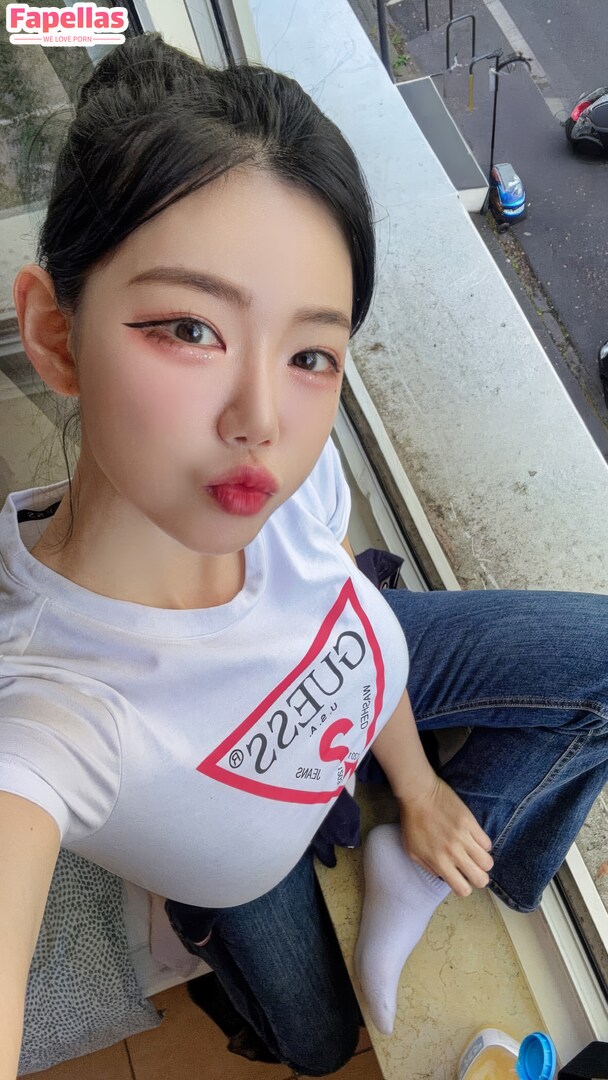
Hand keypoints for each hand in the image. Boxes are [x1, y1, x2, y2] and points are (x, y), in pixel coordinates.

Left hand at [398, 774, 493, 896]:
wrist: (419, 794)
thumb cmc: (413, 823)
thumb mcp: (412, 851)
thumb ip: (429, 868)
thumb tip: (444, 877)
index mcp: (439, 862)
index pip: (463, 889)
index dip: (464, 887)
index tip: (461, 878)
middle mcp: (454, 853)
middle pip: (481, 879)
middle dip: (479, 877)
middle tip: (472, 869)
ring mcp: (464, 837)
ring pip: (488, 862)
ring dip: (483, 862)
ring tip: (475, 855)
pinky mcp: (471, 823)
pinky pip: (487, 842)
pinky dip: (483, 845)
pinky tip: (475, 840)